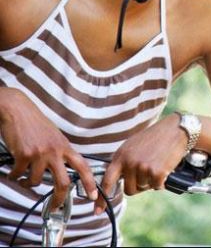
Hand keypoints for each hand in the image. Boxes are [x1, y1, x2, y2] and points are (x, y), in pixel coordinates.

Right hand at [0, 89, 96, 207]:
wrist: (18, 110)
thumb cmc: (35, 123)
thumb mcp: (55, 136)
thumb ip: (59, 151)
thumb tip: (61, 169)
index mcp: (65, 146)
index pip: (83, 166)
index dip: (89, 182)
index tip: (93, 195)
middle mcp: (55, 151)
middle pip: (63, 182)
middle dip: (59, 198)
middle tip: (55, 206)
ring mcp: (40, 153)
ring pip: (37, 181)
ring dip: (28, 184)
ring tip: (23, 179)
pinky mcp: (24, 155)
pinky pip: (19, 175)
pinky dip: (14, 176)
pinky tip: (13, 171)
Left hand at [96, 113, 186, 214]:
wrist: (175, 130)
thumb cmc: (155, 138)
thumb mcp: (132, 146)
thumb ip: (124, 162)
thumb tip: (118, 181)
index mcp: (120, 156)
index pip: (107, 181)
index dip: (101, 199)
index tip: (97, 211)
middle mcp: (129, 163)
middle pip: (129, 189)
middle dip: (138, 186)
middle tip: (147, 173)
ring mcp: (142, 168)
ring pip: (144, 188)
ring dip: (151, 181)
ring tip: (157, 164)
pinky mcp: (156, 172)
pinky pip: (156, 186)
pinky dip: (161, 181)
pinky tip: (164, 168)